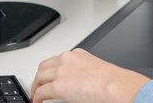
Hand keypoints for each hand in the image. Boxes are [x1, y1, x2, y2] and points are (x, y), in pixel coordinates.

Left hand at [31, 48, 149, 102]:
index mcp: (78, 54)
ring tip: (36, 94)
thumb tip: (80, 83)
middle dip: (40, 76)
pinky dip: (36, 97)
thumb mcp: (96, 70)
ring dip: (36, 86)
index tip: (51, 76)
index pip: (58, 60)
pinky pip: (40, 92)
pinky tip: (37, 102)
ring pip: (39, 77)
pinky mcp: (58, 86)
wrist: (116, 86)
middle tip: (39, 85)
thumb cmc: (113, 81)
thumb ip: (84, 73)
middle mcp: (67, 59)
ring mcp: (61, 71)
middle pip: (45, 66)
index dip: (52, 70)